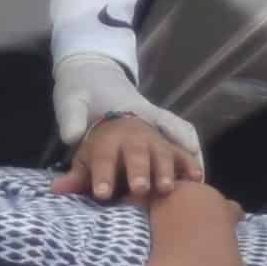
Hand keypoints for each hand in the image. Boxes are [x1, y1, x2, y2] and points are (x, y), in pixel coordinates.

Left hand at [53, 51, 200, 199]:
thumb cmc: (82, 95)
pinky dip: (190, 157)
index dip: (102, 172)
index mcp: (108, 122)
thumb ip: (70, 125)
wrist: (98, 72)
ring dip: (168, 167)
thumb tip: (68, 141)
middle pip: (138, 150)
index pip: (104, 150)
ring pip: (163, 147)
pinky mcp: (164, 131)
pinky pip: (182, 141)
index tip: (101, 193)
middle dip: (140, 170)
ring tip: (169, 188)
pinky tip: (198, 177)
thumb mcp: (70, 104)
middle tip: (140, 189)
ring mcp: (153, 127)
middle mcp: (134, 125)